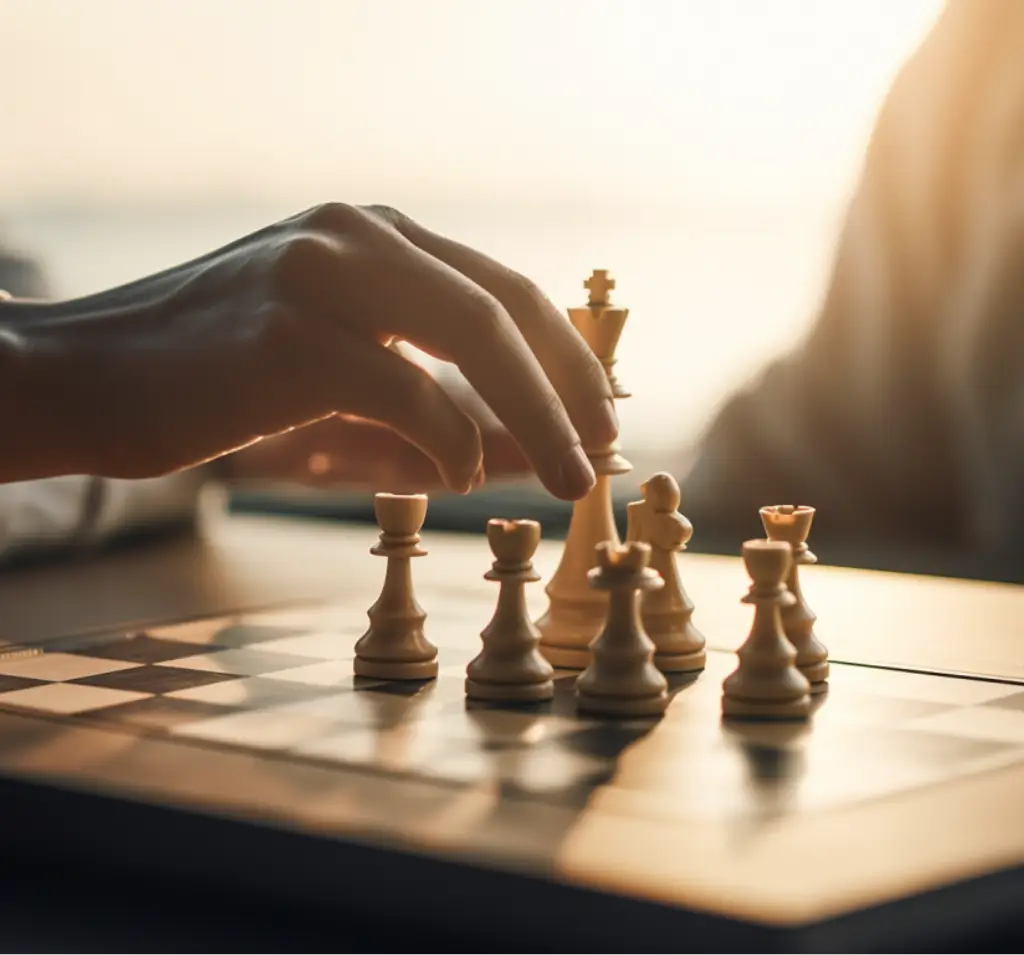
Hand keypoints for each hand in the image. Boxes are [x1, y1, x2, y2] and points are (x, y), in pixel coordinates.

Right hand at [1, 204, 615, 497]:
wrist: (82, 376)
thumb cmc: (216, 379)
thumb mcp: (338, 373)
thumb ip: (428, 397)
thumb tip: (529, 446)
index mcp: (374, 234)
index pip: (504, 287)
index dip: (568, 356)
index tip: (604, 417)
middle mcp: (357, 233)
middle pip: (506, 306)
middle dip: (571, 390)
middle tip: (603, 458)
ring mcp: (321, 271)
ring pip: (474, 334)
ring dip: (538, 417)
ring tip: (568, 479)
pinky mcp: (288, 332)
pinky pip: (405, 387)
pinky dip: (449, 439)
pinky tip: (459, 478)